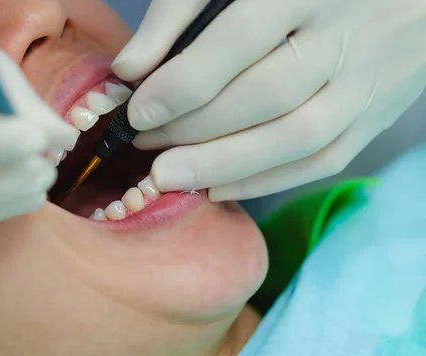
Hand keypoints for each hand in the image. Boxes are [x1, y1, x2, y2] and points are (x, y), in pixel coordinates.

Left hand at [113, 0, 425, 200]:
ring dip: (225, 166)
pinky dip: (266, 181)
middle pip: (266, 96)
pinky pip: (324, 160)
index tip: (139, 113)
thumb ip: (180, 13)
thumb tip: (131, 69)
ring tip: (171, 177)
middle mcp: (346, 34)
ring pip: (297, 138)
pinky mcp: (377, 115)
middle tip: (147, 149)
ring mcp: (369, 80)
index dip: (183, 84)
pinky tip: (218, 187)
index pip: (239, 41)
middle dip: (196, 130)